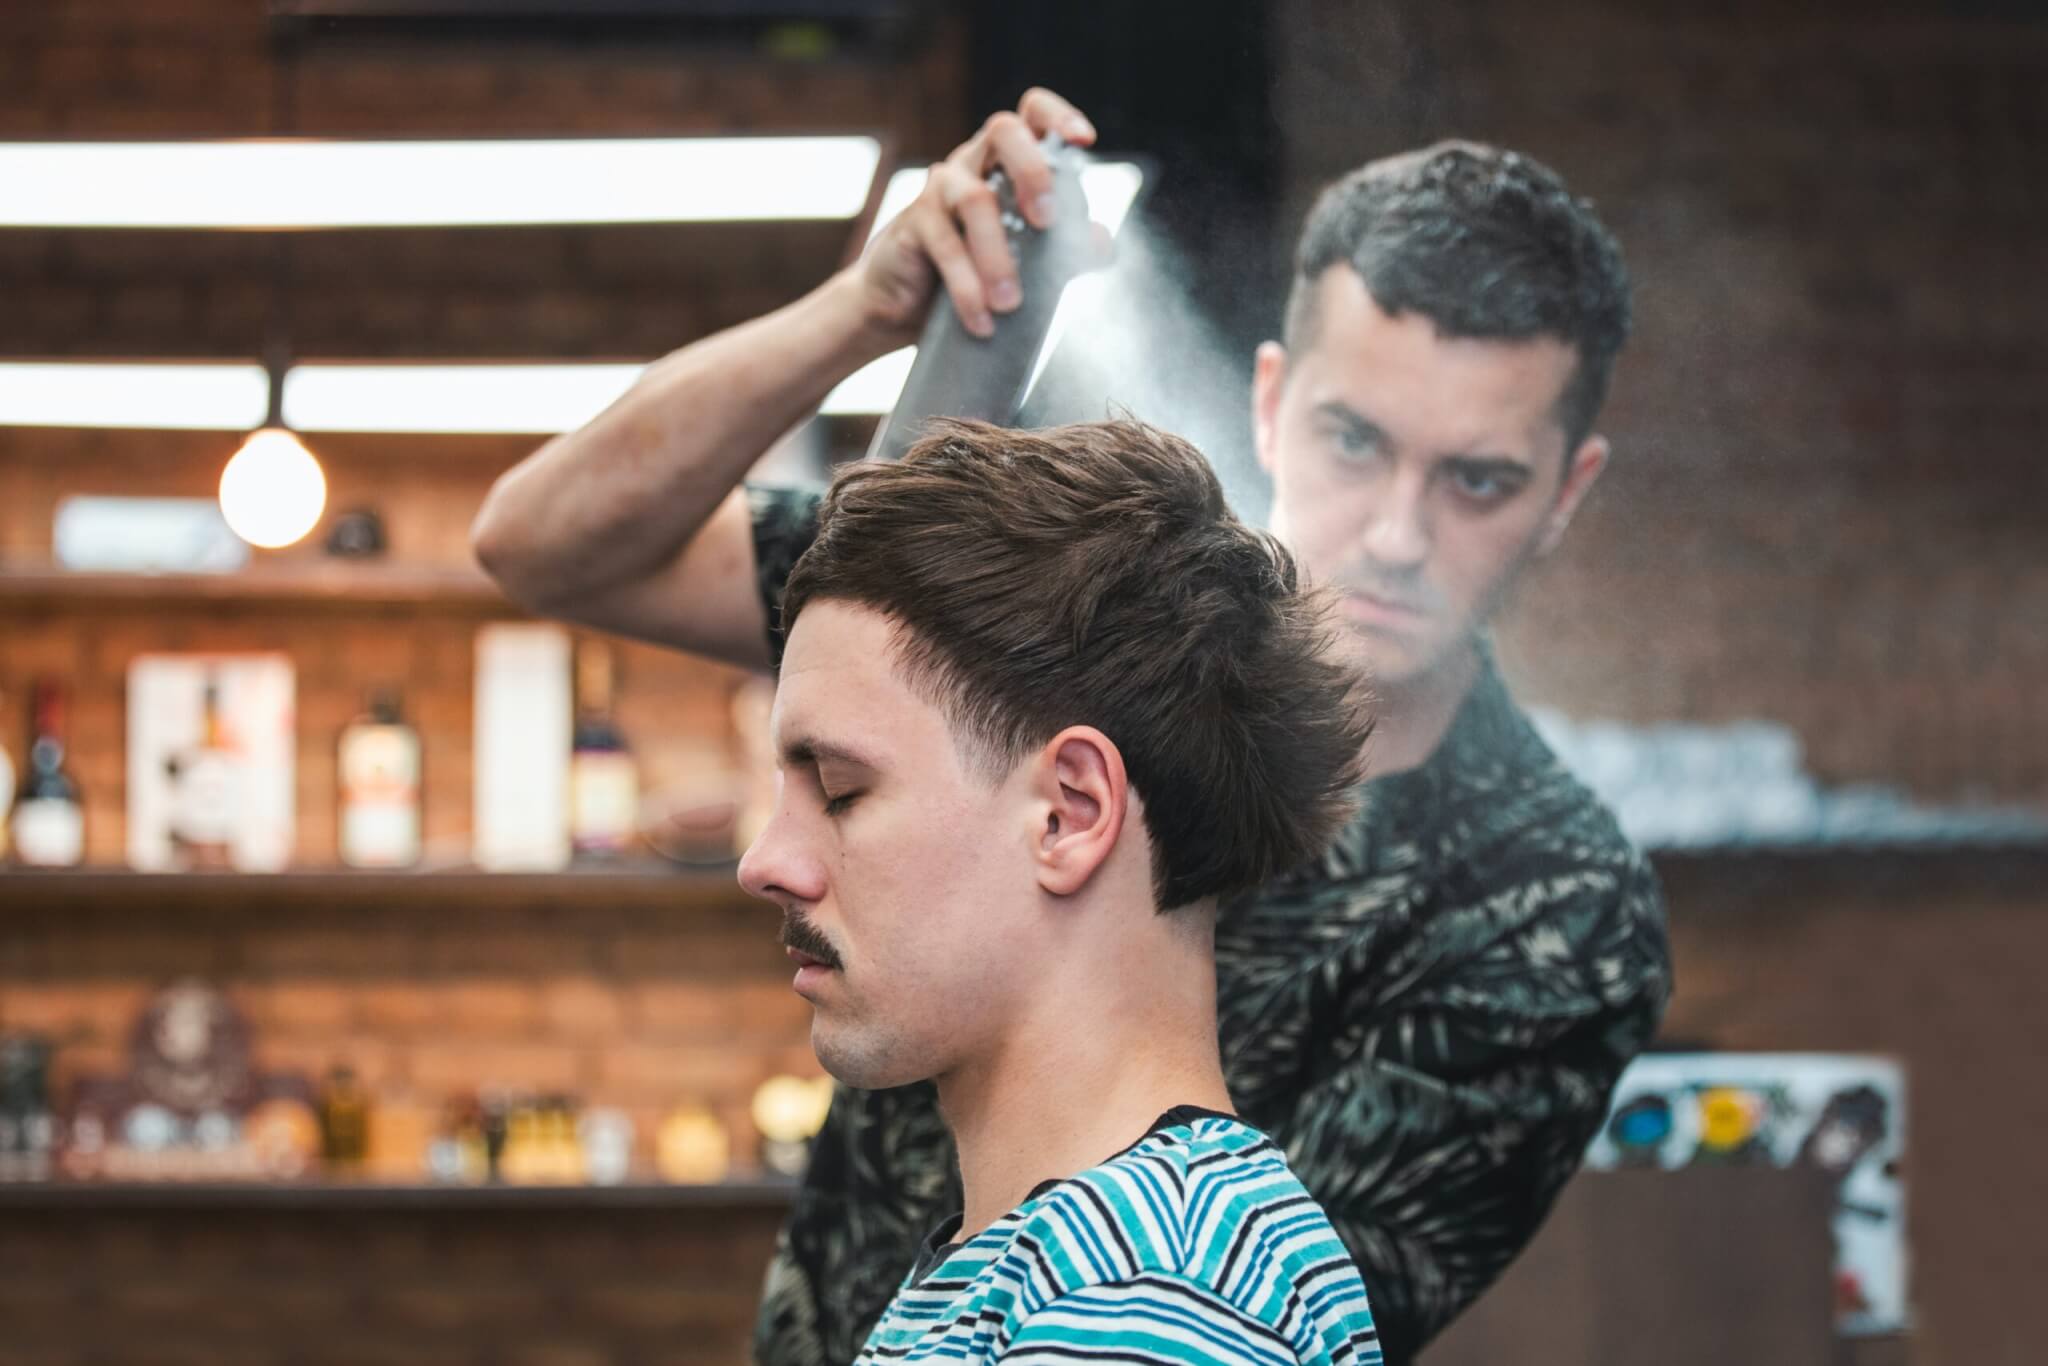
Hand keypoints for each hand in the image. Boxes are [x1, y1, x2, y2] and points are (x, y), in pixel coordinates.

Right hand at [858, 87, 1097, 341]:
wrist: (905, 307)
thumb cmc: (974, 273)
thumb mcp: (1025, 263)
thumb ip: (1064, 250)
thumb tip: (1101, 243)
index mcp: (1006, 162)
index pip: (1032, 114)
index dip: (1058, 116)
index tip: (1084, 141)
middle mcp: (973, 162)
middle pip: (1003, 129)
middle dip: (1032, 170)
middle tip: (1046, 222)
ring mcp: (940, 187)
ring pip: (975, 199)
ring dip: (998, 255)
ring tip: (1011, 303)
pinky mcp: (914, 221)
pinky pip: (945, 245)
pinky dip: (967, 287)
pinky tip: (981, 320)